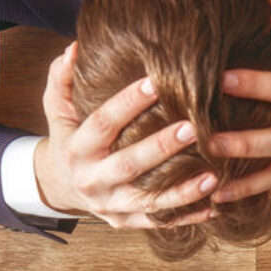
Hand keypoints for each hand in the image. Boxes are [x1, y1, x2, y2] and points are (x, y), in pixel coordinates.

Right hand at [35, 43, 218, 228]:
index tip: (156, 82)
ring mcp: (109, 205)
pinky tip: (214, 208)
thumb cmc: (68, 139)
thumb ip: (62, 78)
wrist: (60, 186)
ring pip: (147, 201)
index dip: (127, 103)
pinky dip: (186, 217)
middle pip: (129, 164)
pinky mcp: (124, 222)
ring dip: (181, 192)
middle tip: (193, 128)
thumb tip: (74, 48)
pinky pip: (158, 222)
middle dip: (161, 147)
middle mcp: (91, 181)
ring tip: (212, 176)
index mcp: (76, 150)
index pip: (102, 124)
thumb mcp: (57, 109)